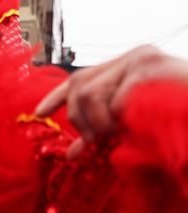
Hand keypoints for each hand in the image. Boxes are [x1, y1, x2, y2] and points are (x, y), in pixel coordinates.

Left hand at [34, 45, 187, 158]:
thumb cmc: (173, 119)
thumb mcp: (132, 124)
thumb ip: (101, 130)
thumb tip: (72, 154)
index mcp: (126, 68)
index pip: (81, 78)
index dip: (56, 97)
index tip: (39, 113)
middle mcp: (131, 58)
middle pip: (78, 88)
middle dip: (82, 122)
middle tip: (102, 139)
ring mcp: (139, 60)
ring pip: (88, 95)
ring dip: (100, 124)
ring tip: (120, 133)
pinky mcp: (146, 69)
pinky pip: (114, 102)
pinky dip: (120, 120)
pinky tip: (134, 124)